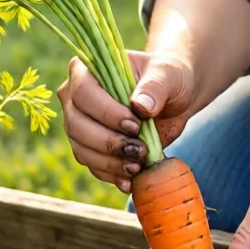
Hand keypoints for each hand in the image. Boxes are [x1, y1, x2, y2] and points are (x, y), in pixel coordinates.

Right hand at [56, 50, 198, 192]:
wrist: (174, 98)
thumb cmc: (167, 77)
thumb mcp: (168, 73)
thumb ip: (155, 86)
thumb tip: (141, 106)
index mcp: (87, 69)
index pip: (83, 93)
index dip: (106, 113)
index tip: (136, 125)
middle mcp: (75, 97)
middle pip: (77, 125)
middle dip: (109, 143)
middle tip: (140, 150)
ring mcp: (79, 124)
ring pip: (82, 149)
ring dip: (110, 163)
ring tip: (138, 165)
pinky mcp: (90, 147)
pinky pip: (92, 165)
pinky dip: (111, 175)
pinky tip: (131, 179)